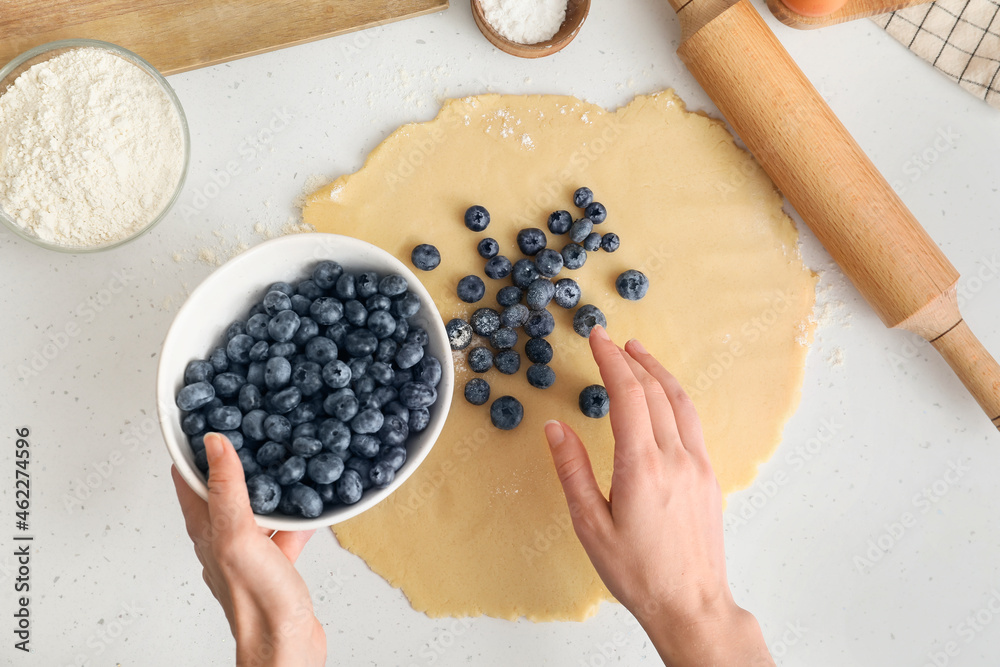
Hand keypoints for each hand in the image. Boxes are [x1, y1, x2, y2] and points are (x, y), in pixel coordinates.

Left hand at [172, 433, 325, 666]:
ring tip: (285, 456)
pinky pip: (285, 530)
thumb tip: (214, 443)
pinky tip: (313, 503)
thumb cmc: (257, 600)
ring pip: (257, 507)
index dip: (193, 447)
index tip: (207, 417)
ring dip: (269, 483)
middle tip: (253, 427)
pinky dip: (298, 514)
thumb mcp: (238, 535)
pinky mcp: (276, 564)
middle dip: (236, 458)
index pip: (188, 478)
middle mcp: (224, 538)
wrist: (287, 645)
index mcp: (206, 528)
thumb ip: (226, 490)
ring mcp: (250, 552)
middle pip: (224, 488)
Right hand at [544, 326, 772, 666]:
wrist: (690, 604)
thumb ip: (572, 470)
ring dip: (658, 372)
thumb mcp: (590, 524)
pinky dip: (674, 397)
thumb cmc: (638, 572)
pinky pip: (692, 423)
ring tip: (639, 354)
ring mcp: (698, 466)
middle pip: (655, 391)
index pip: (628, 395)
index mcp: (643, 466)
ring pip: (680, 402)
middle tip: (610, 341)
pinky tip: (664, 397)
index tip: (597, 338)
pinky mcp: (709, 477)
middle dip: (631, 360)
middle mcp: (675, 458)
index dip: (610, 361)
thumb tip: (555, 428)